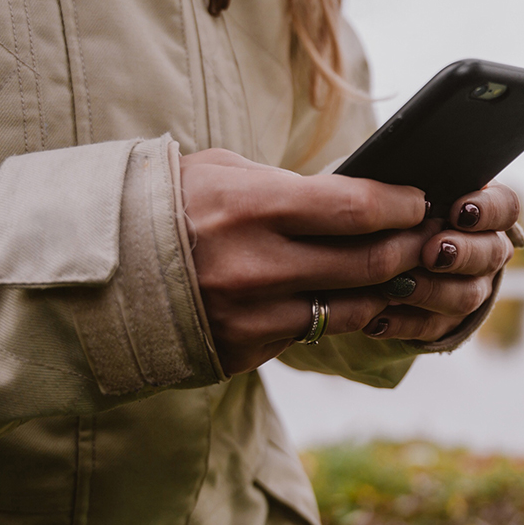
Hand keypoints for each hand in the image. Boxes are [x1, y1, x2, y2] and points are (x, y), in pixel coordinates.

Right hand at [180, 149, 432, 374]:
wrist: (96, 274)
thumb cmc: (168, 206)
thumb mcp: (224, 174)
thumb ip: (290, 188)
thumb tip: (360, 197)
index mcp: (252, 207)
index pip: (356, 209)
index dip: (401, 206)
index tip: (419, 200)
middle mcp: (257, 266)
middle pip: (369, 263)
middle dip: (411, 247)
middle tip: (427, 236)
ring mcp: (252, 315)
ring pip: (355, 308)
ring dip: (389, 289)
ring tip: (405, 270)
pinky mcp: (245, 350)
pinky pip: (314, 331)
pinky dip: (344, 314)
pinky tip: (358, 299)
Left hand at [362, 181, 519, 340]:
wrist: (376, 242)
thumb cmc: (393, 203)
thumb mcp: (403, 186)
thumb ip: (412, 183)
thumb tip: (403, 189)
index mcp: (484, 209)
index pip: (506, 207)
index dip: (487, 211)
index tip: (459, 211)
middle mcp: (487, 249)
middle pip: (491, 254)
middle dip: (461, 253)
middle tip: (431, 252)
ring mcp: (471, 287)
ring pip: (467, 296)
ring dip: (431, 291)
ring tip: (395, 286)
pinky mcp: (445, 320)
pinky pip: (432, 327)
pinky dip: (403, 323)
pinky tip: (377, 317)